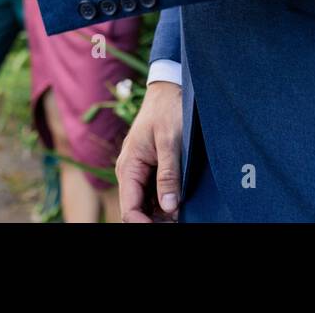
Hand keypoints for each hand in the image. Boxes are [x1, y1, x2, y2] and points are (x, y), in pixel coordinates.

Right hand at [116, 81, 182, 221]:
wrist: (169, 88)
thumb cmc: (168, 109)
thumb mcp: (170, 141)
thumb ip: (168, 174)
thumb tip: (168, 207)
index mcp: (128, 167)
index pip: (129, 210)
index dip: (145, 225)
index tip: (170, 226)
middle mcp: (130, 172)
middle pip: (137, 210)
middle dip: (156, 221)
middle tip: (183, 221)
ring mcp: (139, 171)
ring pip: (146, 204)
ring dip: (162, 214)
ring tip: (186, 214)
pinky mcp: (150, 168)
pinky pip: (154, 193)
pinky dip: (166, 202)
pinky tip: (182, 204)